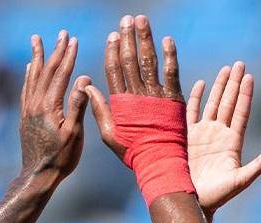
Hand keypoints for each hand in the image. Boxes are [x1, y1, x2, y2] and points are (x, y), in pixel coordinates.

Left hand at [19, 30, 89, 181]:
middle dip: (54, 51)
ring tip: (37, 40)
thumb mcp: (74, 134)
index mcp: (49, 106)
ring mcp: (28, 109)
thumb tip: (82, 79)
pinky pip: (26, 88)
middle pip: (45, 71)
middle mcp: (35, 104)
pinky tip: (29, 68)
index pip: (60, 74)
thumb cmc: (60, 158)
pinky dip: (29, 74)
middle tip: (61, 33)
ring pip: (32, 76)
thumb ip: (78, 105)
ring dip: (37, 57)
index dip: (68, 56)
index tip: (73, 40)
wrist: (38, 175)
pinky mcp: (25, 116)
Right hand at [86, 14, 181, 161]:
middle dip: (127, 38)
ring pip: (149, 61)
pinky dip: (170, 55)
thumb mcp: (110, 135)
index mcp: (120, 103)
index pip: (114, 70)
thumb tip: (87, 87)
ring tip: (142, 20)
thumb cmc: (133, 152)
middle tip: (126, 19)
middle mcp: (137, 95)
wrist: (160, 163)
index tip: (113, 35)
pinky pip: (171, 73)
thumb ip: (100, 110)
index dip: (113, 51)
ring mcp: (156, 96)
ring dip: (145, 39)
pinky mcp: (173, 99)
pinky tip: (167, 40)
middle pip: (130, 61)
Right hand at [186, 62, 260, 219]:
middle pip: (229, 103)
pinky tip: (201, 84)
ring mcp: (203, 135)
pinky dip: (196, 98)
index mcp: (232, 142)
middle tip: (239, 63)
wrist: (194, 202)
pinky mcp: (187, 138)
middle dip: (234, 83)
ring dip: (219, 86)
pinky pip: (192, 113)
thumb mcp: (242, 180)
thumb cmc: (218, 196)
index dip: (245, 95)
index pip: (241, 113)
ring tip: (226, 69)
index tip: (250, 77)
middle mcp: (219, 135)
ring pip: (213, 104)